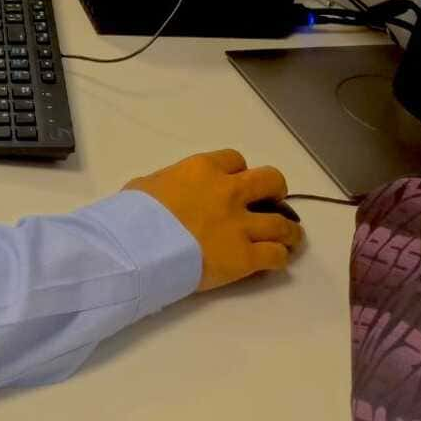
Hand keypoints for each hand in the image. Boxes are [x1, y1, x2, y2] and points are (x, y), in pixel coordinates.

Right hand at [125, 149, 303, 290]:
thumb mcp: (146, 185)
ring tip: (288, 238)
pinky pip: (276, 256)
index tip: (232, 184)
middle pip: (272, 181)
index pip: (235, 160)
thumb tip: (168, 193)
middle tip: (270, 203)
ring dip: (288, 231)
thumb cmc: (132, 215)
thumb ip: (167, 183)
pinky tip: (274, 261)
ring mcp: (240, 225)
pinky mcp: (245, 257)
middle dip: (275, 191)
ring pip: (284, 223)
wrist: (136, 248)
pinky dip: (279, 258)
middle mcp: (229, 192)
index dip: (237, 172)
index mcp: (203, 169)